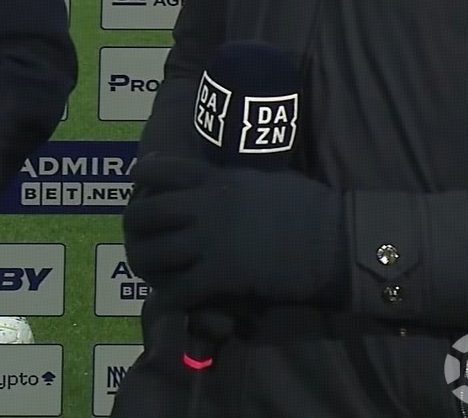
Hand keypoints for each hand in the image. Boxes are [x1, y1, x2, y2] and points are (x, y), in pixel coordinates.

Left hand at [121, 154, 345, 310]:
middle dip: (133, 227)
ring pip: (153, 254)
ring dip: (145, 265)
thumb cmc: (308, 205)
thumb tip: (218, 184)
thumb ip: (230, 181)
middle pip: (145, 213)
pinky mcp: (221, 274)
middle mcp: (204, 206)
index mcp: (215, 179)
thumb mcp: (262, 180)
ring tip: (148, 272)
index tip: (136, 181)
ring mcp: (209, 240)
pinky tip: (171, 299)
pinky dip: (171, 297)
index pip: (161, 169)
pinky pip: (180, 289)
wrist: (334, 238)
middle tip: (136, 237)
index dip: (142, 174)